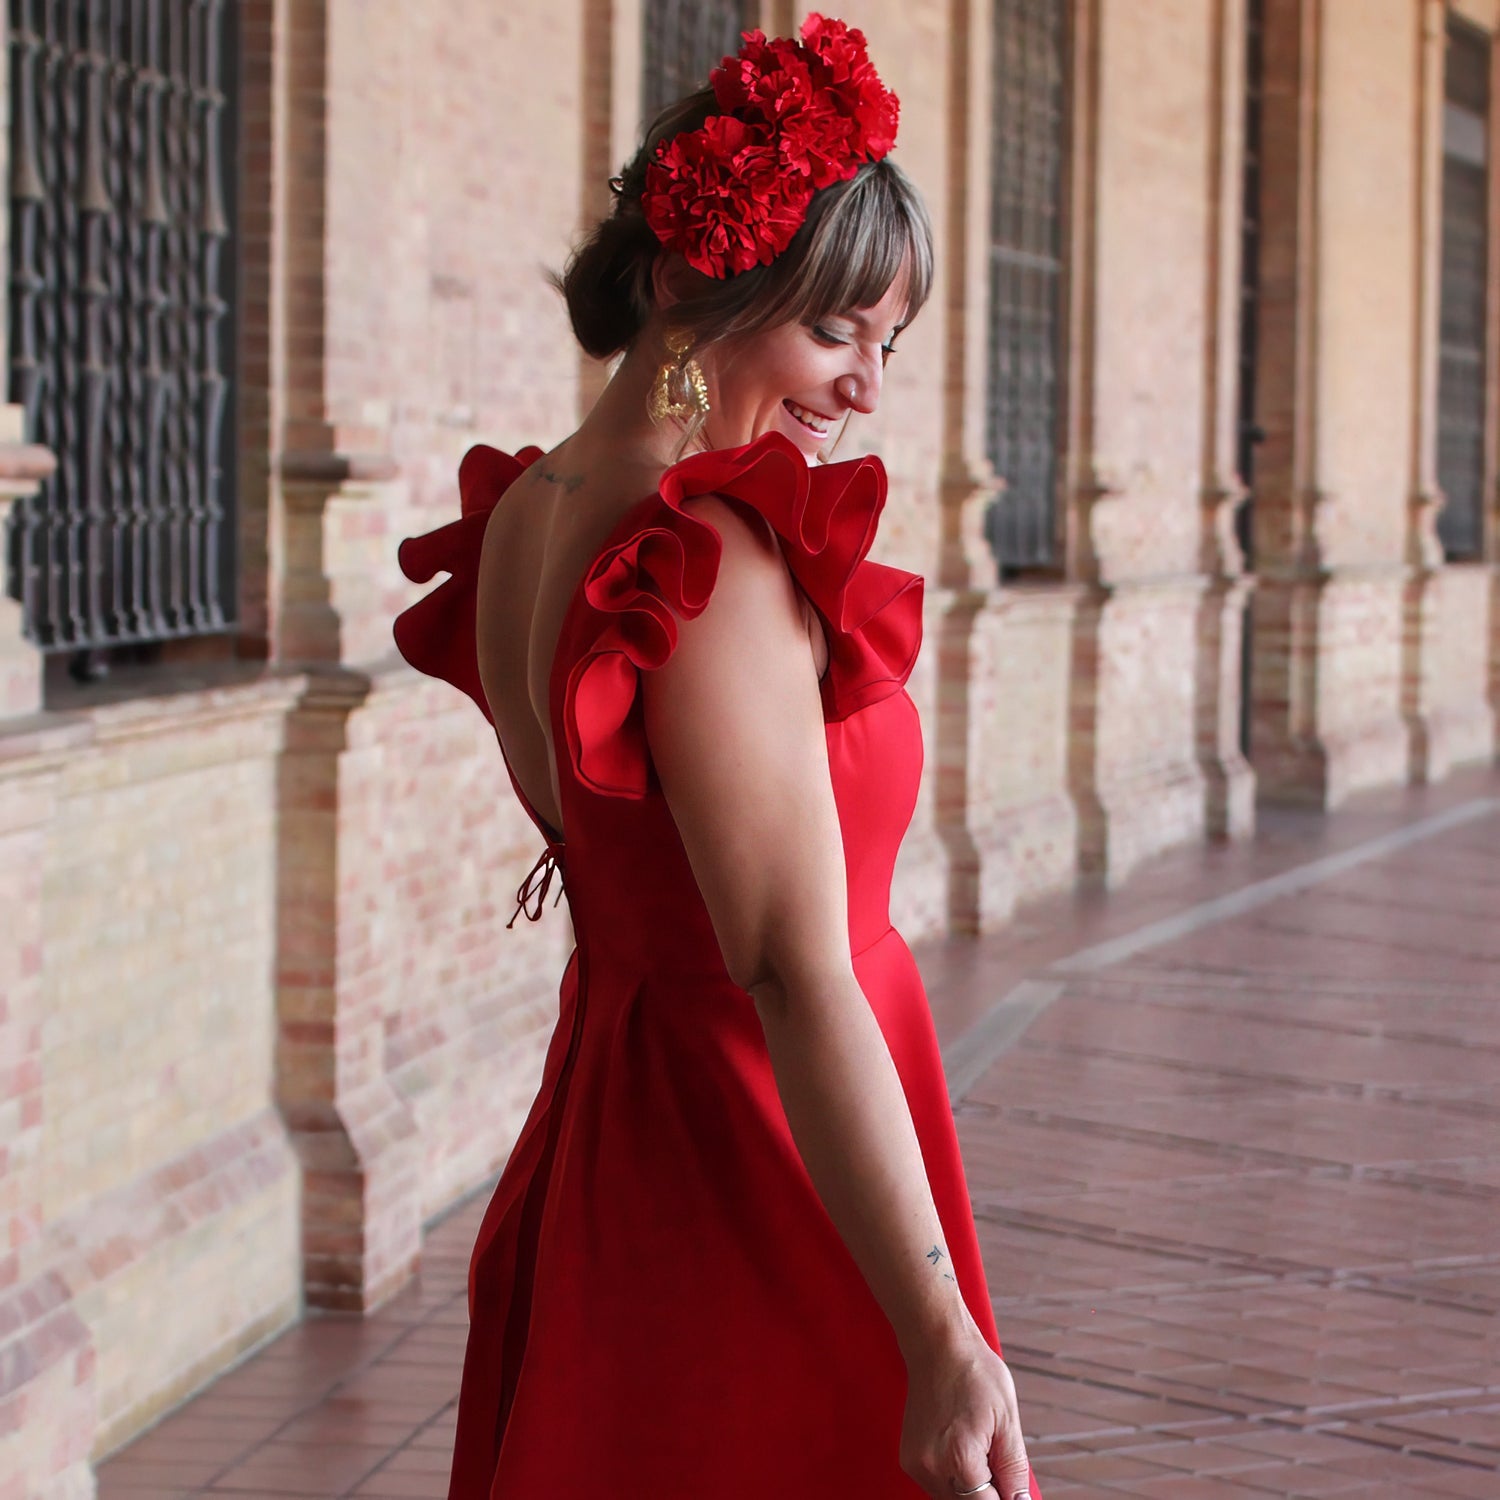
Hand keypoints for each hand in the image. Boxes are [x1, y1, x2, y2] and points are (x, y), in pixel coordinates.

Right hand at [898, 1329, 1031, 1499]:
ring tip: (980, 1449)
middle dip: (988, 1493)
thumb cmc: (974, 1372)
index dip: (1005, 1499)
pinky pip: (938, 1486)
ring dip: (970, 1488)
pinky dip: (954, 1478)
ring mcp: (916, 1464)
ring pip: (952, 1498)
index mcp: (960, 1457)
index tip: (1011, 1489)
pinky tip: (963, 1450)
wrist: (938, 1345)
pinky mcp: (909, 1460)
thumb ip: (1014, 1470)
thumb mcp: (1007, 1419)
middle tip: (997, 1462)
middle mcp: (932, 1467)